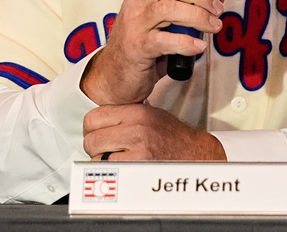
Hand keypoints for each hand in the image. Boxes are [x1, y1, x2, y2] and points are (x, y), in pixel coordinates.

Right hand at [80, 0, 225, 105]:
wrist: (116, 75)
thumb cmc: (143, 46)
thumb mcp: (170, 21)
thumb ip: (193, 3)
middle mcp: (138, 3)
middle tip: (217, 8)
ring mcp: (135, 24)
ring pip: (168, 8)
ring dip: (198, 16)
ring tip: (213, 26)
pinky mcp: (137, 47)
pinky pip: (164, 40)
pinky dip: (186, 42)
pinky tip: (198, 46)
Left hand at [83, 103, 226, 160]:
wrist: (195, 154)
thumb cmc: (174, 137)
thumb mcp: (150, 115)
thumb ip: (125, 115)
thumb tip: (99, 120)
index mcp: (137, 113)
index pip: (93, 118)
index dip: (92, 128)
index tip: (98, 133)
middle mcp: (136, 130)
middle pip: (91, 140)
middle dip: (96, 147)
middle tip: (107, 149)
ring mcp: (137, 151)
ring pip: (97, 158)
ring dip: (103, 162)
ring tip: (118, 159)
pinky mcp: (139, 169)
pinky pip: (110, 173)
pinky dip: (113, 173)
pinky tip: (124, 169)